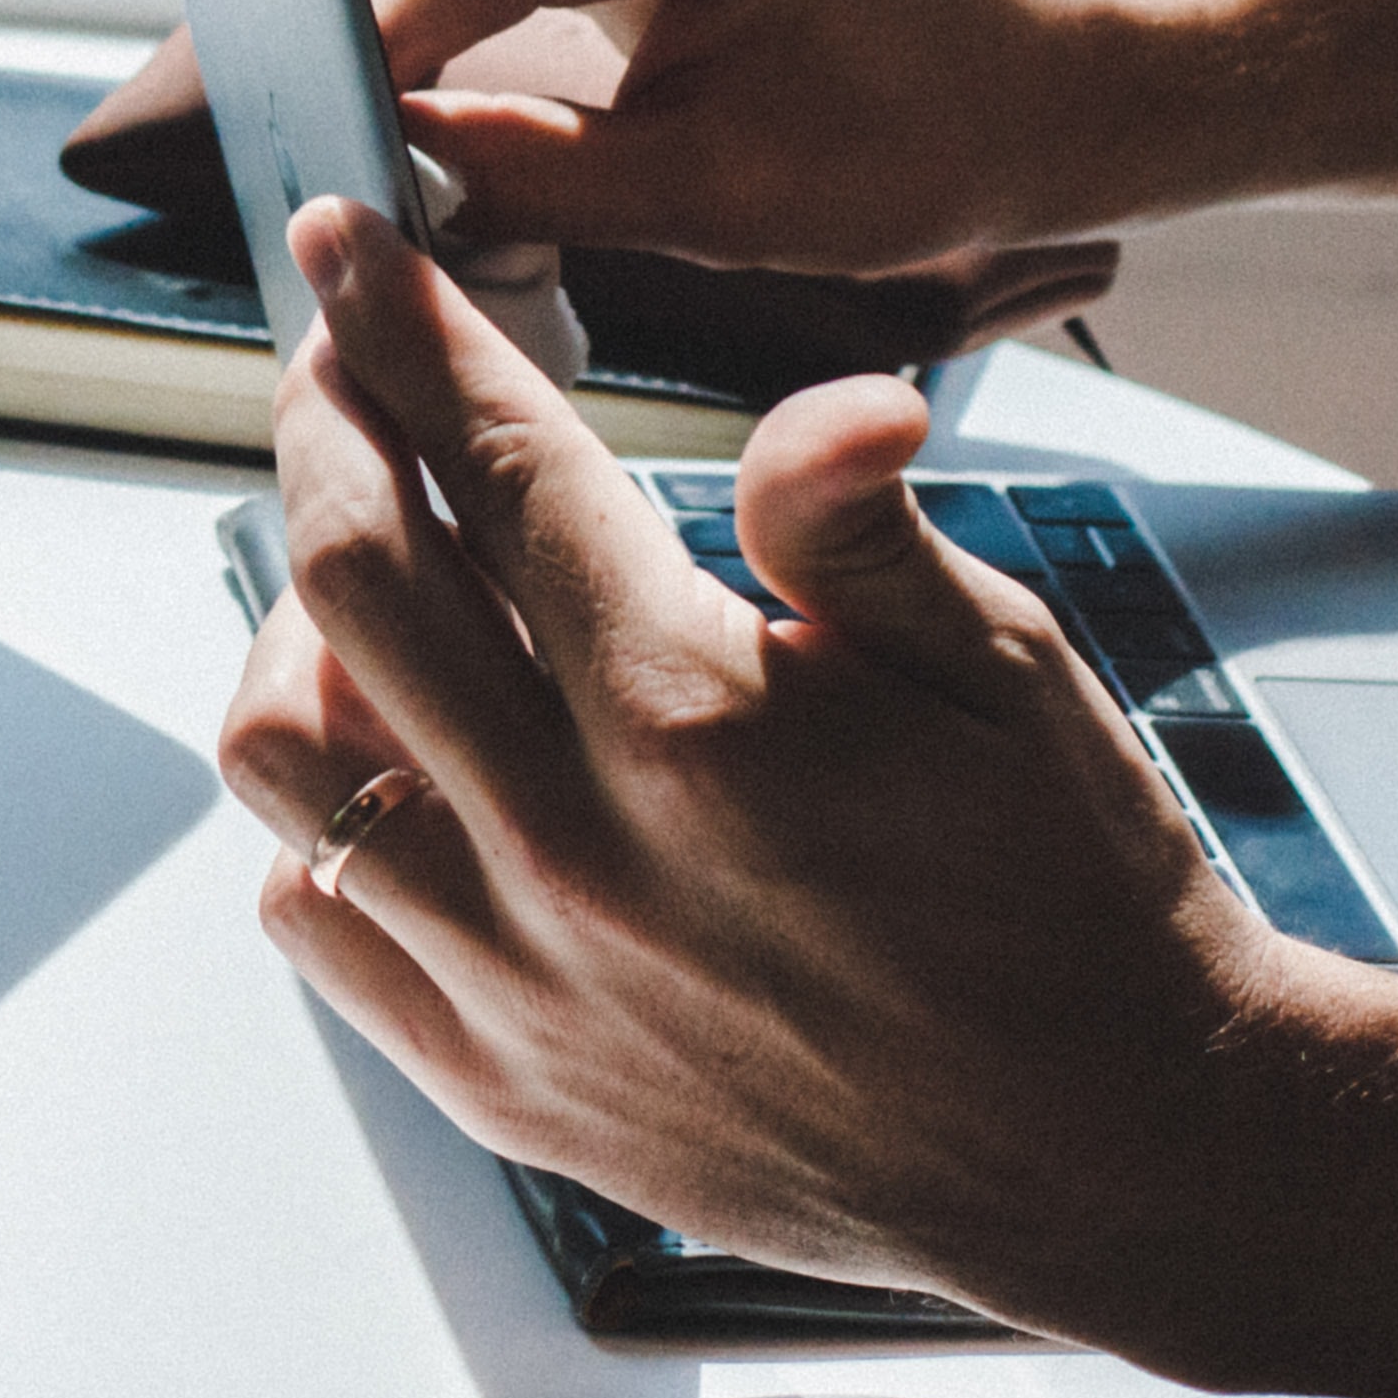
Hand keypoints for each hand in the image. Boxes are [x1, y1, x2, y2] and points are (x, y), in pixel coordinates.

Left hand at [217, 196, 1340, 1345]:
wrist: (1112, 1152)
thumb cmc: (1074, 897)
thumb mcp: (1005, 672)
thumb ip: (860, 526)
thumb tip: (826, 397)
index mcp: (695, 722)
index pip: (493, 466)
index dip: (405, 328)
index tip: (351, 245)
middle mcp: (574, 852)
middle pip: (348, 580)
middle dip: (323, 430)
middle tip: (338, 370)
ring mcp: (520, 979)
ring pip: (285, 755)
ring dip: (299, 631)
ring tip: (369, 577)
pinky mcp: (501, 1084)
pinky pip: (315, 917)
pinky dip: (318, 818)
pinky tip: (396, 765)